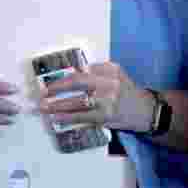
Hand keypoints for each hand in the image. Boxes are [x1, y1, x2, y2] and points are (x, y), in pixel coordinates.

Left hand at [38, 62, 153, 133]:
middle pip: (77, 82)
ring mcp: (107, 100)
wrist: (145, 111)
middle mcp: (109, 82)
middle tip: (42, 92)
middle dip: (56, 87)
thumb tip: (72, 74)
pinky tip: (56, 118)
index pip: (83, 71)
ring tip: (43, 107)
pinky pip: (81, 116)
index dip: (64, 77)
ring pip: (76, 101)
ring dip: (57, 105)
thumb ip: (98, 72)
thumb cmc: (127, 93)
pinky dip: (66, 117)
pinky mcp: (105, 116)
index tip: (50, 82)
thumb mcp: (117, 75)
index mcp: (110, 70)